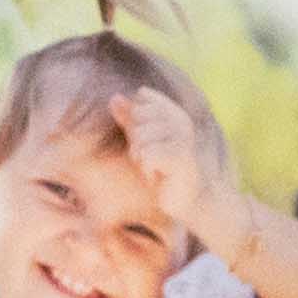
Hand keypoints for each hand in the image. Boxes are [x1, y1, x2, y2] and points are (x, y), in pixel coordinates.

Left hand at [109, 89, 236, 243]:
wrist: (184, 199)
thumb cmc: (161, 168)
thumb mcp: (141, 139)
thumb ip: (129, 118)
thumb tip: (113, 98)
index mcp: (174, 112)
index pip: (141, 98)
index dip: (136, 119)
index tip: (149, 139)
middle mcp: (182, 121)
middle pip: (138, 116)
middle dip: (137, 140)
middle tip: (151, 158)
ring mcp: (184, 138)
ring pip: (141, 136)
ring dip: (140, 157)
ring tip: (154, 168)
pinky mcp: (181, 157)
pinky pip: (146, 155)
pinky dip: (146, 169)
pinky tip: (158, 176)